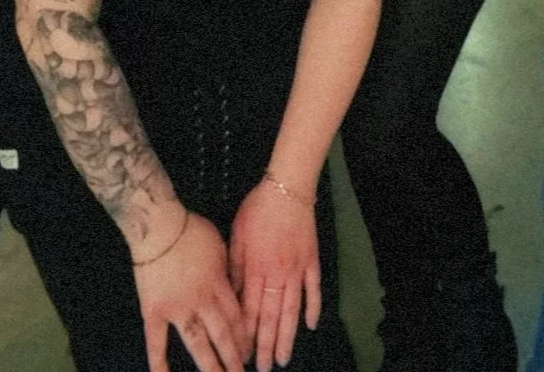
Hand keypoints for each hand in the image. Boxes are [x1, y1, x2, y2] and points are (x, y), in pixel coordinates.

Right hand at [133, 211, 249, 371]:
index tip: (250, 351)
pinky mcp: (154, 311)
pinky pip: (156, 341)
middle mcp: (201, 301)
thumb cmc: (189, 228)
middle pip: (222, 335)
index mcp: (218, 284)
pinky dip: (159, 362)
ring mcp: (177, 309)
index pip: (237, 318)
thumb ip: (227, 268)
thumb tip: (234, 283)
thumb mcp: (219, 244)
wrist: (157, 224)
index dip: (244, 337)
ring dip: (211, 366)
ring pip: (198, 343)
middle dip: (234, 358)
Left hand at [229, 179, 320, 371]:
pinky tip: (311, 326)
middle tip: (262, 368)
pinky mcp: (311, 261)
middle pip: (270, 316)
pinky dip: (313, 308)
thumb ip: (235, 267)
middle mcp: (277, 275)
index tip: (240, 354)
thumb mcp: (236, 236)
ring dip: (286, 336)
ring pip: (291, 310)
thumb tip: (230, 296)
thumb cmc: (257, 210)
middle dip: (264, 345)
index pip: (249, 310)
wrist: (286, 189)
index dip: (245, 334)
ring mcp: (297, 270)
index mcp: (256, 268)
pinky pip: (313, 290)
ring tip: (282, 359)